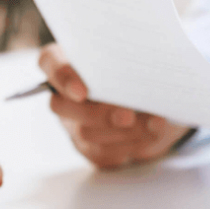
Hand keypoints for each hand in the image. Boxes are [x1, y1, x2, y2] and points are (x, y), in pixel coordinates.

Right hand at [39, 44, 192, 168]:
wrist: (159, 99)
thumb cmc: (142, 67)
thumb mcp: (138, 55)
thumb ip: (129, 58)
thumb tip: (137, 73)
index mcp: (67, 59)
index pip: (50, 61)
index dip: (62, 77)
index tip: (82, 92)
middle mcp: (64, 94)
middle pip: (62, 106)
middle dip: (99, 114)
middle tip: (128, 115)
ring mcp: (74, 124)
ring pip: (86, 133)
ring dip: (124, 130)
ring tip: (154, 122)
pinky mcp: (92, 148)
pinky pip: (105, 152)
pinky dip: (133, 142)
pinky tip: (153, 131)